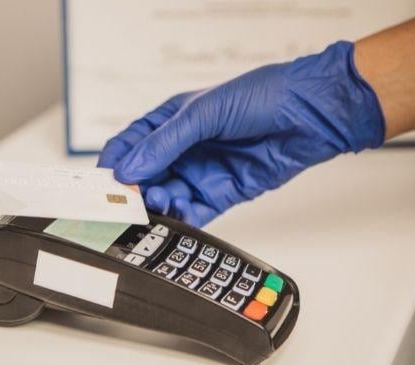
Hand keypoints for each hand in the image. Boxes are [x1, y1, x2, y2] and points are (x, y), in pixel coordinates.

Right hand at [98, 41, 384, 226]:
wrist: (309, 114)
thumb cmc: (260, 96)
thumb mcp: (204, 113)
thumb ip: (165, 143)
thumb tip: (129, 170)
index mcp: (171, 122)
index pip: (130, 145)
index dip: (115, 164)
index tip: (105, 184)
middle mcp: (183, 149)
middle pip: (145, 177)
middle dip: (134, 192)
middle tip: (129, 203)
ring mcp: (201, 172)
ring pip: (167, 198)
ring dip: (159, 205)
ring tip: (162, 202)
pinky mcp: (222, 194)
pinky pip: (194, 212)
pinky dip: (183, 218)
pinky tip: (179, 215)